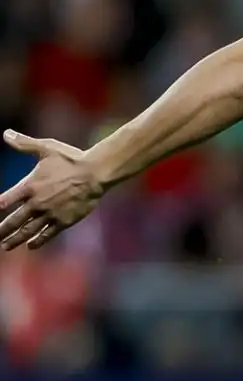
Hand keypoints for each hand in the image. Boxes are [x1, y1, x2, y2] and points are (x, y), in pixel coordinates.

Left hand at [0, 131, 106, 250]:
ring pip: (27, 231)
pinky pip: (47, 234)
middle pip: (12, 221)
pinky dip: (38, 241)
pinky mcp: (64, 220)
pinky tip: (31, 245)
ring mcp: (50, 214)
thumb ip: (24, 143)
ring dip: (15, 239)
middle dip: (1, 230)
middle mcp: (36, 203)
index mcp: (29, 186)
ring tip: (5, 246)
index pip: (3, 202)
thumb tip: (6, 133)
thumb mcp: (46, 148)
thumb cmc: (71, 158)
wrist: (96, 172)